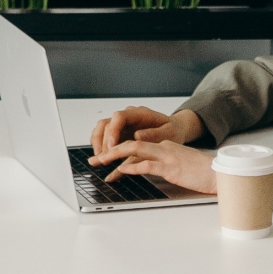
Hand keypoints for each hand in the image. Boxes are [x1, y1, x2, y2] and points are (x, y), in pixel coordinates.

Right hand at [89, 106, 203, 155]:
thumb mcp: (169, 133)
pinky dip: (100, 147)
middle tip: (104, 158)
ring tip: (99, 160)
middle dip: (103, 141)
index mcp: (139, 113)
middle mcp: (127, 117)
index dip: (113, 131)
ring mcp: (122, 125)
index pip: (119, 117)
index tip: (112, 146)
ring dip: (97, 144)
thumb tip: (138, 135)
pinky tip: (100, 159)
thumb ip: (154, 134)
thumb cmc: (171, 131)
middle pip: (106, 124)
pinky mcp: (120, 135)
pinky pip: (104, 138)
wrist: (174, 130)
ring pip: (101, 129)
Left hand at [89, 139, 217, 193]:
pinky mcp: (170, 167)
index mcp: (165, 146)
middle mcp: (163, 147)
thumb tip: (146, 170)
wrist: (218, 172)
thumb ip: (163, 164)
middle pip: (131, 144)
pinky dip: (131, 166)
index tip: (106, 157)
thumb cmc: (201, 172)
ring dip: (115, 156)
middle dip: (111, 150)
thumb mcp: (179, 165)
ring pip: (135, 150)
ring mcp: (166, 156)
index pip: (137, 144)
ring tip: (102, 162)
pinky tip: (121, 170)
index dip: (119, 150)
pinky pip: (147, 164)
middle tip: (96, 159)